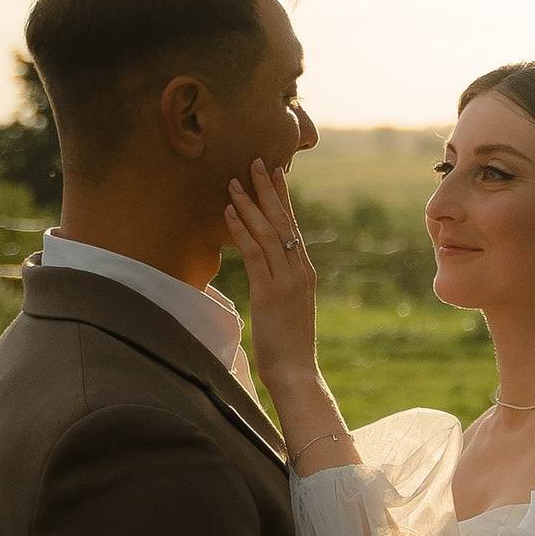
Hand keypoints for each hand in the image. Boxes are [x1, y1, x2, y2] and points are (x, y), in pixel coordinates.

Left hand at [224, 165, 318, 392]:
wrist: (297, 373)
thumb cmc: (289, 348)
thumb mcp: (285, 310)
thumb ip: (277, 287)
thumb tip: (262, 277)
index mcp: (304, 273)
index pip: (292, 228)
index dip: (282, 199)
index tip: (275, 174)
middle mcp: (300, 271)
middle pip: (283, 222)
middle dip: (269, 190)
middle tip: (257, 161)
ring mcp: (287, 281)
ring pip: (268, 233)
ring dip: (250, 204)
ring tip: (234, 181)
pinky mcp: (270, 293)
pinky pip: (255, 255)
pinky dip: (242, 231)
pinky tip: (230, 213)